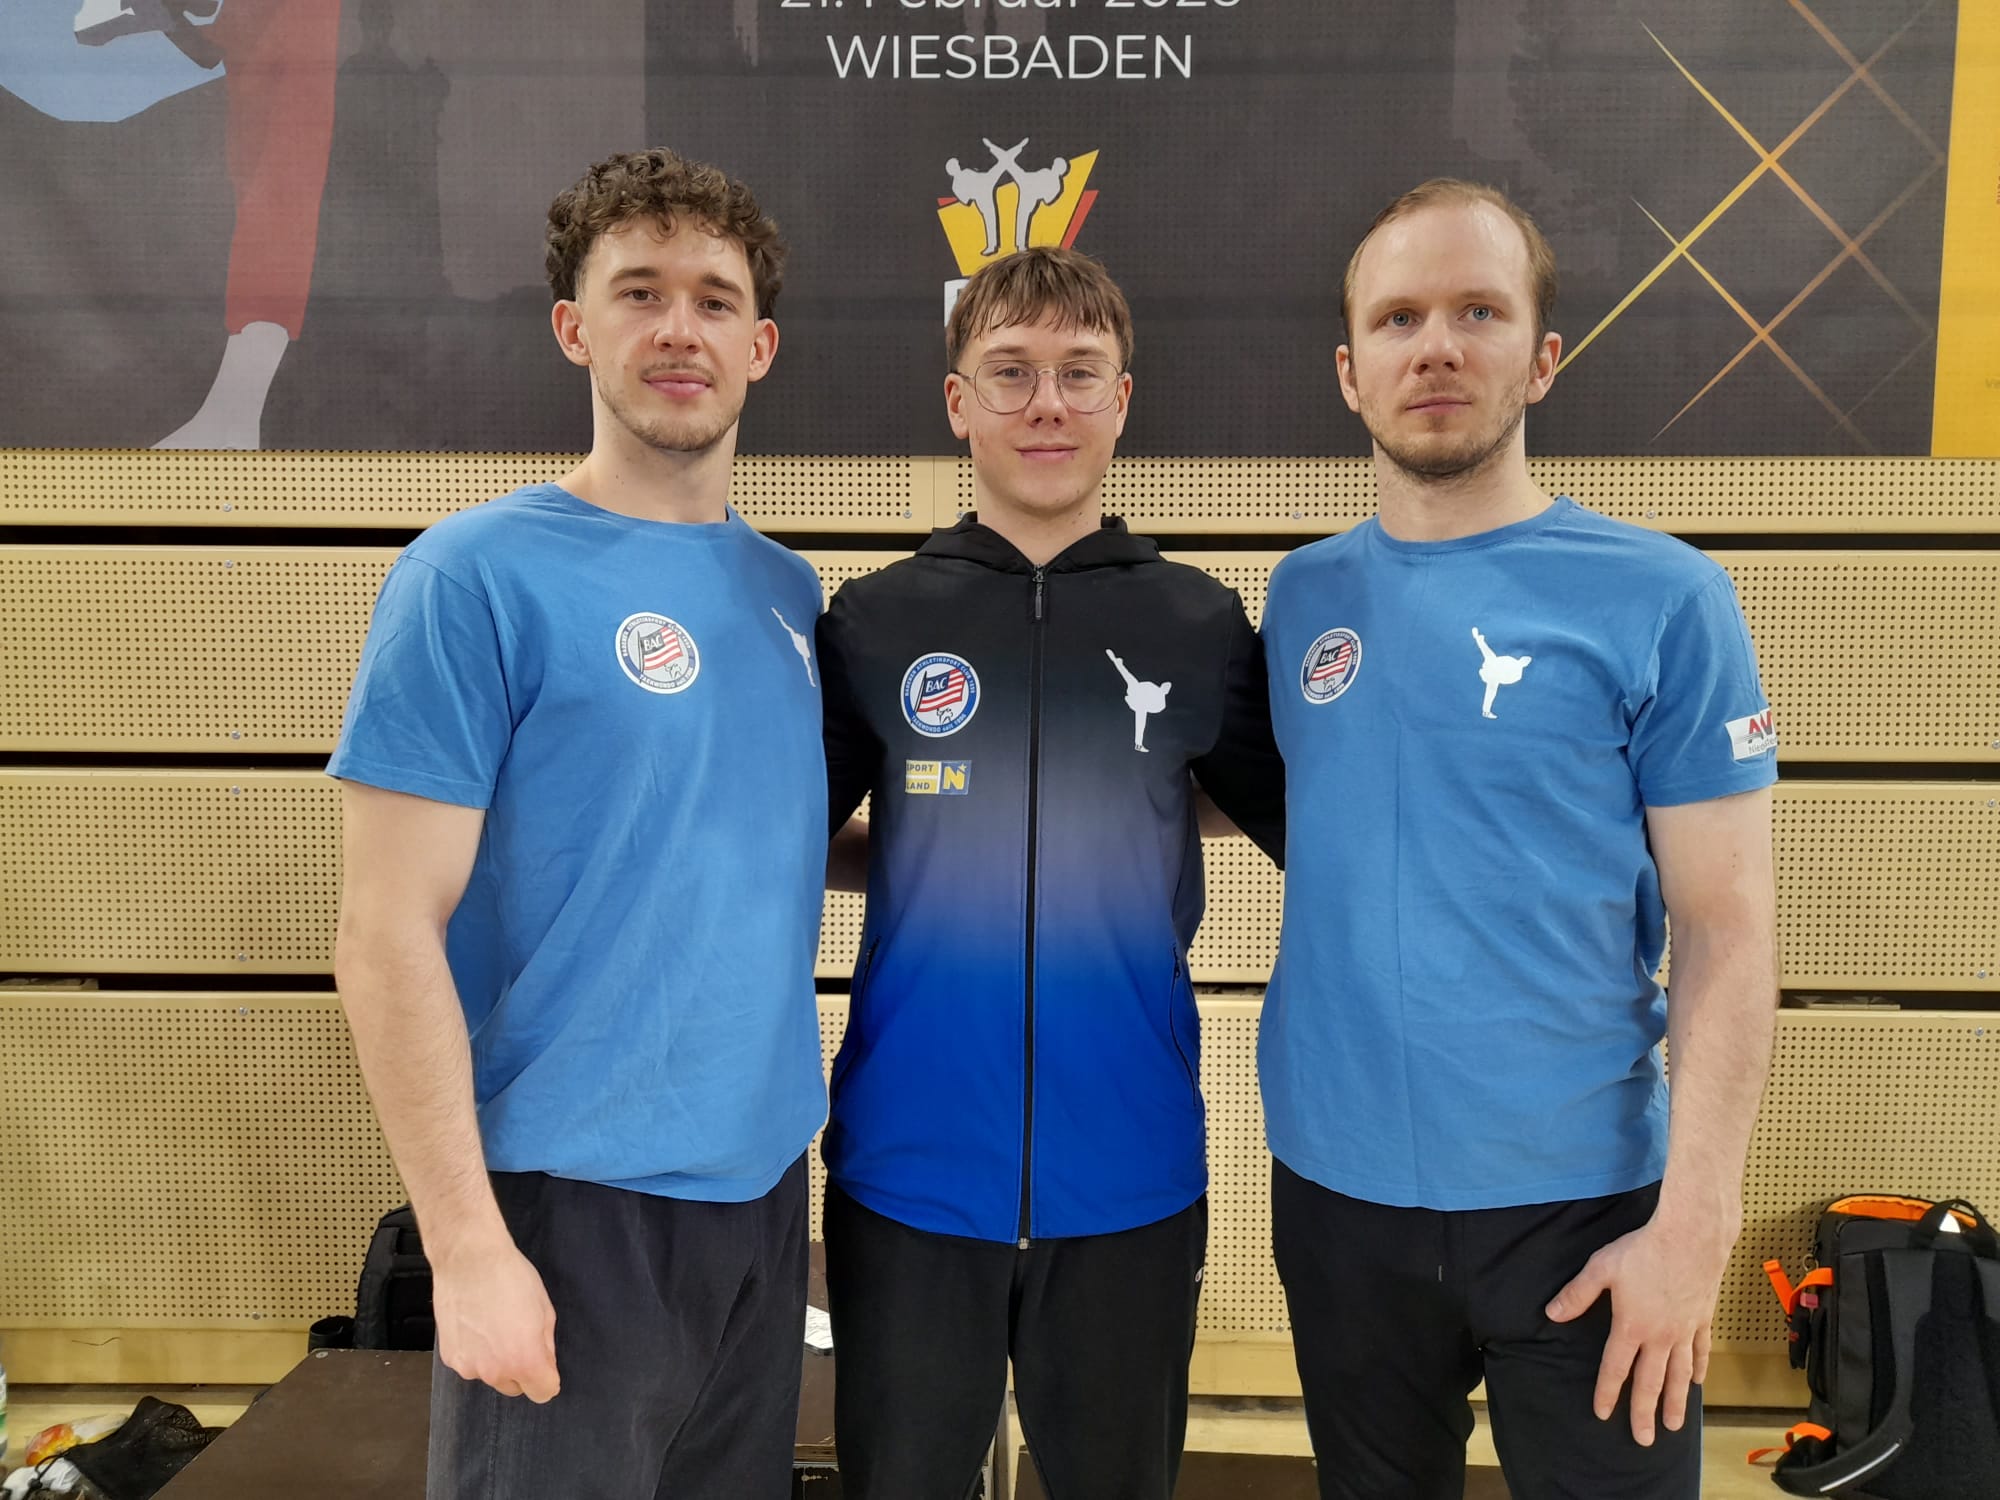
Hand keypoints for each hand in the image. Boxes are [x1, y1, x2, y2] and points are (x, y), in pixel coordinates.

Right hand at [432, 1239, 560, 1401]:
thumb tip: (546, 1363)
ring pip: (491, 1376)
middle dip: (521, 1370)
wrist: (468, 1260)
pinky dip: (475, 1352)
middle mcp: (495, 1371)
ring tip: (494, 1326)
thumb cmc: (510, 1278)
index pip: (544, 1392)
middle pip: (515, 1387)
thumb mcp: (544, 1310)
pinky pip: (470, 1363)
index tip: (545, 1365)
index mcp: (524, 1360)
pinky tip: (476, 1325)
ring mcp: (469, 1366)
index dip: (547, 1378)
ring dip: (496, 1361)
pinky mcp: (450, 1357)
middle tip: (518, 1337)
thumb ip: (546, 1345)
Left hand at [1544, 1215, 1732, 1445]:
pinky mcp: (1702, 1318)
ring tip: (1674, 1426)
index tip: (1602, 1414)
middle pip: (1650, 1382)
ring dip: (1675, 1401)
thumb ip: (1577, 1294)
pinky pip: (1700, 1350)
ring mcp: (1684, 1330)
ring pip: (1678, 1374)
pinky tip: (1695, 1382)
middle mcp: (1659, 1336)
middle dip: (1644, 1413)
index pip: (1615, 1368)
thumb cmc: (1643, 1250)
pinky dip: (1697, 1368)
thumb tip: (1552, 1314)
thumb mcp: (1601, 1268)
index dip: (1607, 1392)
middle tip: (1644, 1440)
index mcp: (1631, 1326)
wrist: (1691, 1236)